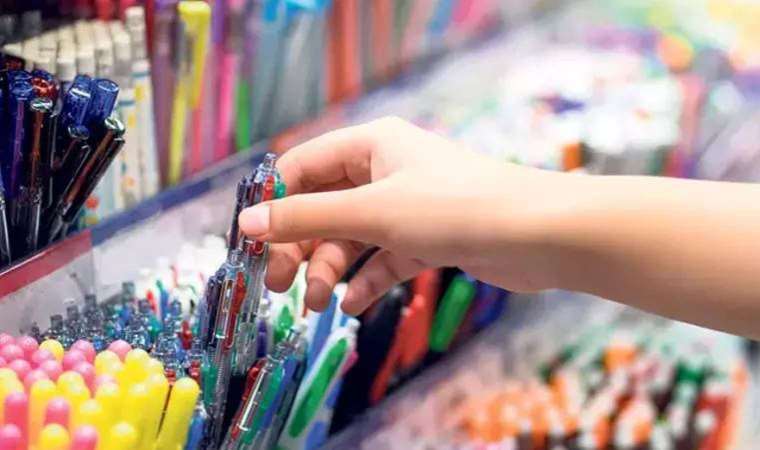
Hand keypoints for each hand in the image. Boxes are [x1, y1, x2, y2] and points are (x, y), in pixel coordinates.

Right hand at [239, 117, 568, 314]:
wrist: (539, 235)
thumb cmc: (455, 208)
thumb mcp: (372, 212)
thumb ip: (307, 218)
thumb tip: (245, 223)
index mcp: (371, 145)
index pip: (304, 167)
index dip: (274, 202)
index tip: (250, 242)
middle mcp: (387, 170)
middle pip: (325, 207)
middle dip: (301, 246)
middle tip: (280, 284)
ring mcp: (408, 206)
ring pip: (352, 237)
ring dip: (331, 269)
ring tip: (319, 304)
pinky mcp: (428, 238)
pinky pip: (383, 259)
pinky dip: (366, 280)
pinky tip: (353, 304)